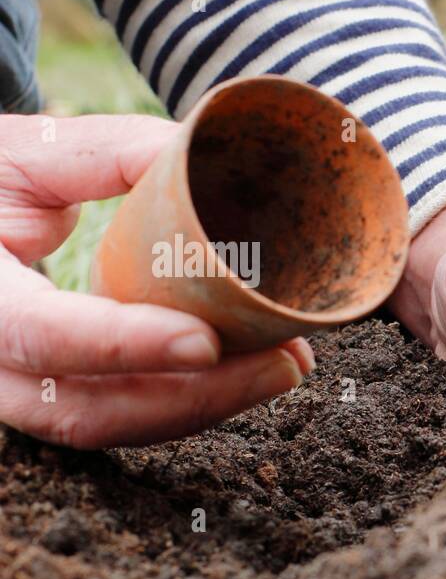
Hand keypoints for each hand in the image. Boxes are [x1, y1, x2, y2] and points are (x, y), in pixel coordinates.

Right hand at [0, 115, 312, 448]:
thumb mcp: (30, 151)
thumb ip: (112, 152)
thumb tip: (206, 154)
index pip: (37, 335)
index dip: (123, 345)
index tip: (206, 342)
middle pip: (86, 409)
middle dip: (195, 396)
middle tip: (284, 364)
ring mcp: (13, 391)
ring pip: (109, 427)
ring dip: (206, 406)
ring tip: (284, 366)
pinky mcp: (52, 398)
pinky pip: (120, 417)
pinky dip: (187, 403)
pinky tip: (248, 374)